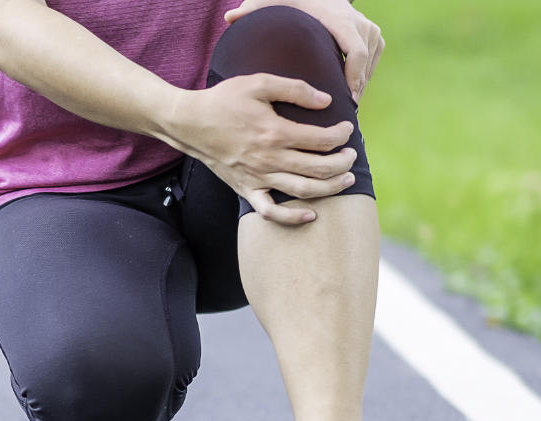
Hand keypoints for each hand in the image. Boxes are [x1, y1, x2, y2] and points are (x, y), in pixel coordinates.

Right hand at [159, 74, 355, 223]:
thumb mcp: (258, 83)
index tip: (347, 129)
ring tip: (346, 179)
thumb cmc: (223, 100)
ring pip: (304, 190)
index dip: (341, 135)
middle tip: (352, 155)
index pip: (322, 139)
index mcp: (275, 132)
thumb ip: (294, 89)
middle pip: (319, 168)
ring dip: (331, 187)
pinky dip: (293, 217)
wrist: (188, 123)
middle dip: (343, 163)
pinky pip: (271, 212)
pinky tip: (311, 215)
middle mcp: (269, 159)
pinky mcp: (246, 189)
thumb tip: (326, 100)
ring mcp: (258, 177)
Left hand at [226, 0, 383, 102]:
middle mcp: (357, 19)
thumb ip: (251, 9)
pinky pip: (375, 55)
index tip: (347, 99)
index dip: (355, 77)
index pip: (357, 52)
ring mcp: (367, 24)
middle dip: (358, 85)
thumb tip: (230, 17)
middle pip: (367, 59)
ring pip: (372, 59)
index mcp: (337, 17)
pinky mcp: (371, 30)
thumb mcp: (269, 1)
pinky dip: (365, 73)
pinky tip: (350, 91)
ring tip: (347, 105)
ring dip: (362, 81)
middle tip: (346, 111)